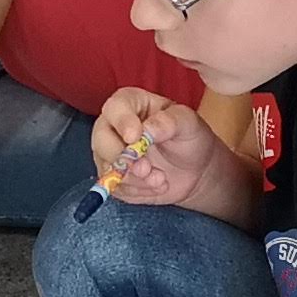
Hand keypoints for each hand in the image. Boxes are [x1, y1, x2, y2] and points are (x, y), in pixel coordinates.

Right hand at [91, 92, 217, 204]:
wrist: (196, 169)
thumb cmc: (190, 138)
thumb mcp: (188, 124)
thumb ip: (169, 122)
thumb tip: (147, 130)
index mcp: (131, 104)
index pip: (114, 107)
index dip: (121, 122)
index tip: (135, 137)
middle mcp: (114, 127)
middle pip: (101, 139)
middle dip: (123, 158)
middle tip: (146, 168)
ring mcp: (111, 154)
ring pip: (107, 167)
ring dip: (134, 179)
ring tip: (161, 179)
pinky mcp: (114, 178)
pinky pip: (116, 188)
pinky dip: (138, 191)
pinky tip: (157, 186)